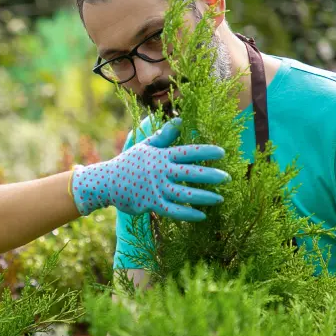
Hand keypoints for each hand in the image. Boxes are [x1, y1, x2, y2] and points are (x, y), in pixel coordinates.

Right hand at [71, 118, 228, 220]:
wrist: (107, 182)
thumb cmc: (129, 162)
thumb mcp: (145, 145)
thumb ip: (164, 135)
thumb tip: (180, 120)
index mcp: (161, 155)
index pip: (188, 152)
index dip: (206, 152)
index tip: (222, 153)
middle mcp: (160, 171)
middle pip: (191, 173)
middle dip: (211, 176)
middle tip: (227, 177)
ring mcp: (156, 188)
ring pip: (185, 193)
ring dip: (205, 197)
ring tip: (220, 198)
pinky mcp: (152, 204)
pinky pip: (174, 211)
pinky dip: (189, 214)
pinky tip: (202, 216)